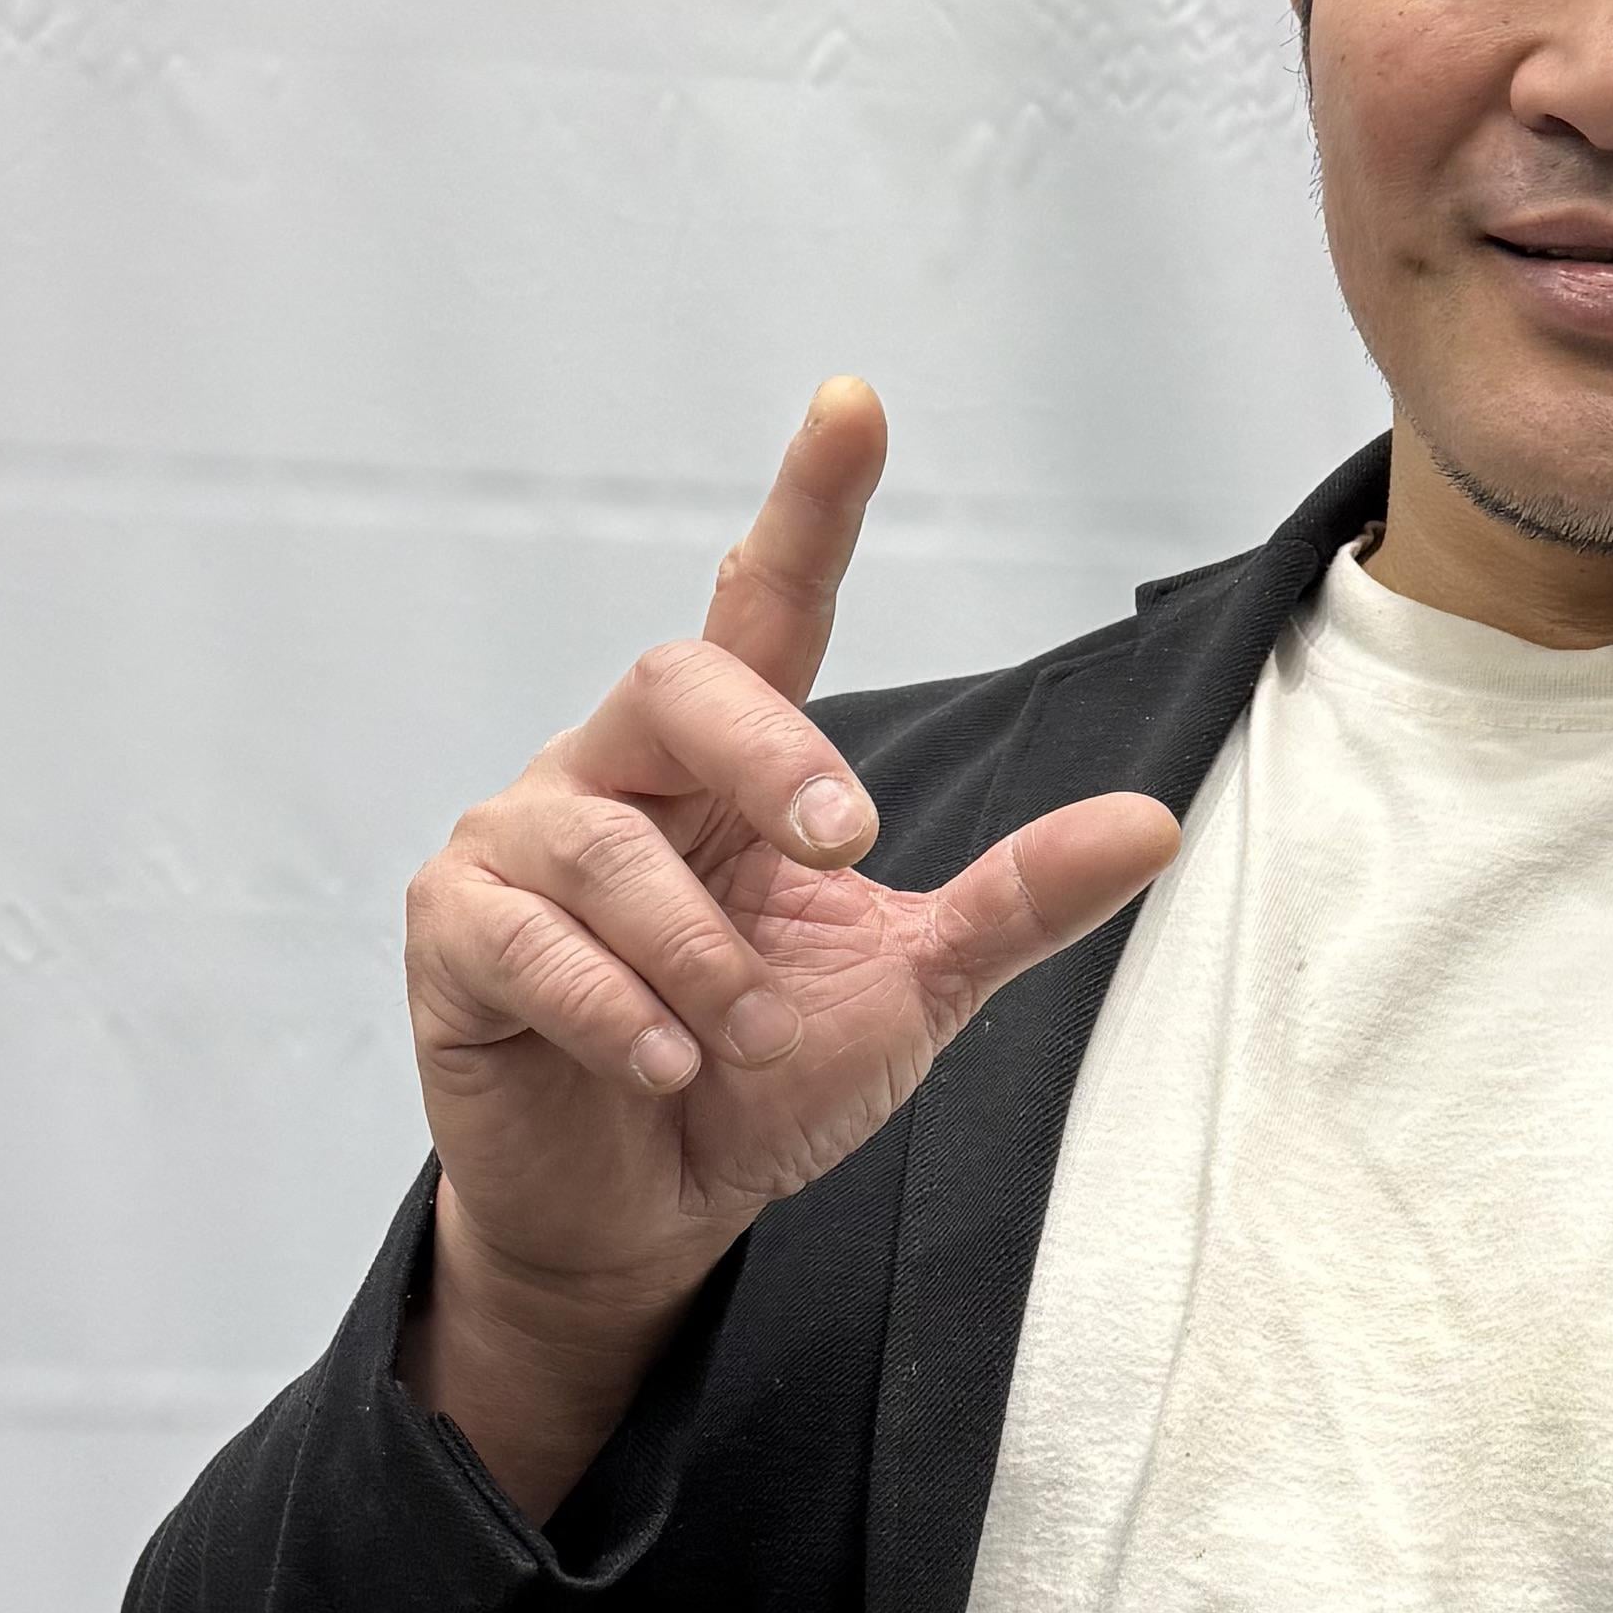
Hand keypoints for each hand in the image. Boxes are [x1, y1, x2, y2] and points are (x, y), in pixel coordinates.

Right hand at [399, 378, 1177, 1514]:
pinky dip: (620, 1008)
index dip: (808, 503)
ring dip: (700, 952)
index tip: (854, 405)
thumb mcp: (914, 986)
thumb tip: (1158, 821)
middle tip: (848, 848)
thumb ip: (1017, 901)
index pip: (766, 606)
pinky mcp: (455, 930)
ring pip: (607, 838)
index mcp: (727, 762)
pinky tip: (666, 1060)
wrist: (647, 1207)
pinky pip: (530, 937)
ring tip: (732, 1032)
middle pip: (679, 684)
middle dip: (772, 759)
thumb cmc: (765, 1071)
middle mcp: (615, 769)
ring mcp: (521, 841)